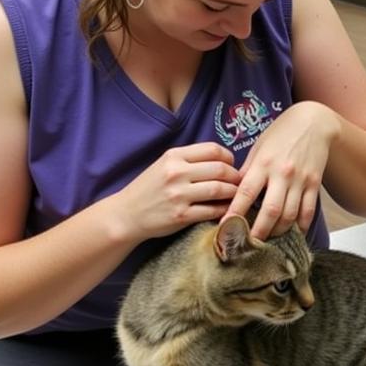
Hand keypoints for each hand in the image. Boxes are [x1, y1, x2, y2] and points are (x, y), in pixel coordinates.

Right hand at [109, 143, 239, 241]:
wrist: (126, 214)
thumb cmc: (149, 188)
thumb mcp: (164, 164)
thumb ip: (189, 160)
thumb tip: (223, 161)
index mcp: (174, 156)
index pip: (213, 150)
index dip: (229, 157)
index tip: (232, 165)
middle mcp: (176, 173)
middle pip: (220, 169)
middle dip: (235, 176)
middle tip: (239, 182)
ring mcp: (178, 195)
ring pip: (219, 189)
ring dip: (233, 192)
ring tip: (236, 195)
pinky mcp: (181, 216)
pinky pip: (211, 210)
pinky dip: (223, 209)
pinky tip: (226, 209)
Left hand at [223, 101, 338, 239]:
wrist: (314, 121)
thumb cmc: (281, 133)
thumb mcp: (259, 147)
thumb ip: (248, 171)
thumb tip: (234, 192)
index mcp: (263, 163)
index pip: (246, 193)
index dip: (234, 212)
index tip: (225, 228)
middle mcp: (282, 173)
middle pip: (270, 211)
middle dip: (259, 232)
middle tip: (249, 245)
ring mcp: (301, 180)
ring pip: (290, 215)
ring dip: (278, 231)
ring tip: (269, 240)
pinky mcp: (315, 184)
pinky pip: (308, 211)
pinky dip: (301, 226)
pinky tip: (293, 233)